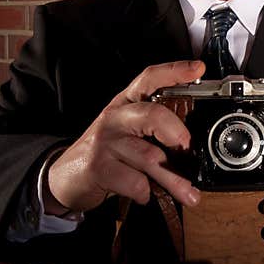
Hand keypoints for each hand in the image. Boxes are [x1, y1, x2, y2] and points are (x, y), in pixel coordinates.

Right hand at [45, 60, 204, 213]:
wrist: (65, 177)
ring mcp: (105, 141)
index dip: (174, 71)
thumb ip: (154, 128)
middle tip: (187, 149)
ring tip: (187, 193)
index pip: (149, 77)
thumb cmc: (106, 152)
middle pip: (153, 115)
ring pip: (149, 157)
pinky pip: (135, 182)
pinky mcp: (98, 167)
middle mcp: (115, 117)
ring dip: (173, 180)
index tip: (198, 69)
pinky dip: (146, 192)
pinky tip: (145, 194)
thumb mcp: (127, 131)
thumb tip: (193, 142)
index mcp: (126, 103)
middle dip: (177, 134)